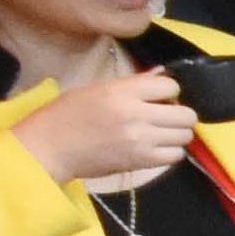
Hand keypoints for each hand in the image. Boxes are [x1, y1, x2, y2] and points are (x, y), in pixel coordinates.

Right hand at [12, 69, 196, 184]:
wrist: (48, 148)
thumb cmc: (67, 115)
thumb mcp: (96, 89)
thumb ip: (133, 83)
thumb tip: (163, 74)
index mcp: (122, 92)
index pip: (171, 86)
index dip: (169, 90)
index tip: (158, 96)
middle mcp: (136, 115)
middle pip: (187, 114)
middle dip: (179, 113)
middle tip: (163, 116)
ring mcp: (140, 140)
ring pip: (185, 136)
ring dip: (176, 133)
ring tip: (159, 132)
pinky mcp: (141, 162)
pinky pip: (175, 156)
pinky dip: (170, 151)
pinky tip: (155, 147)